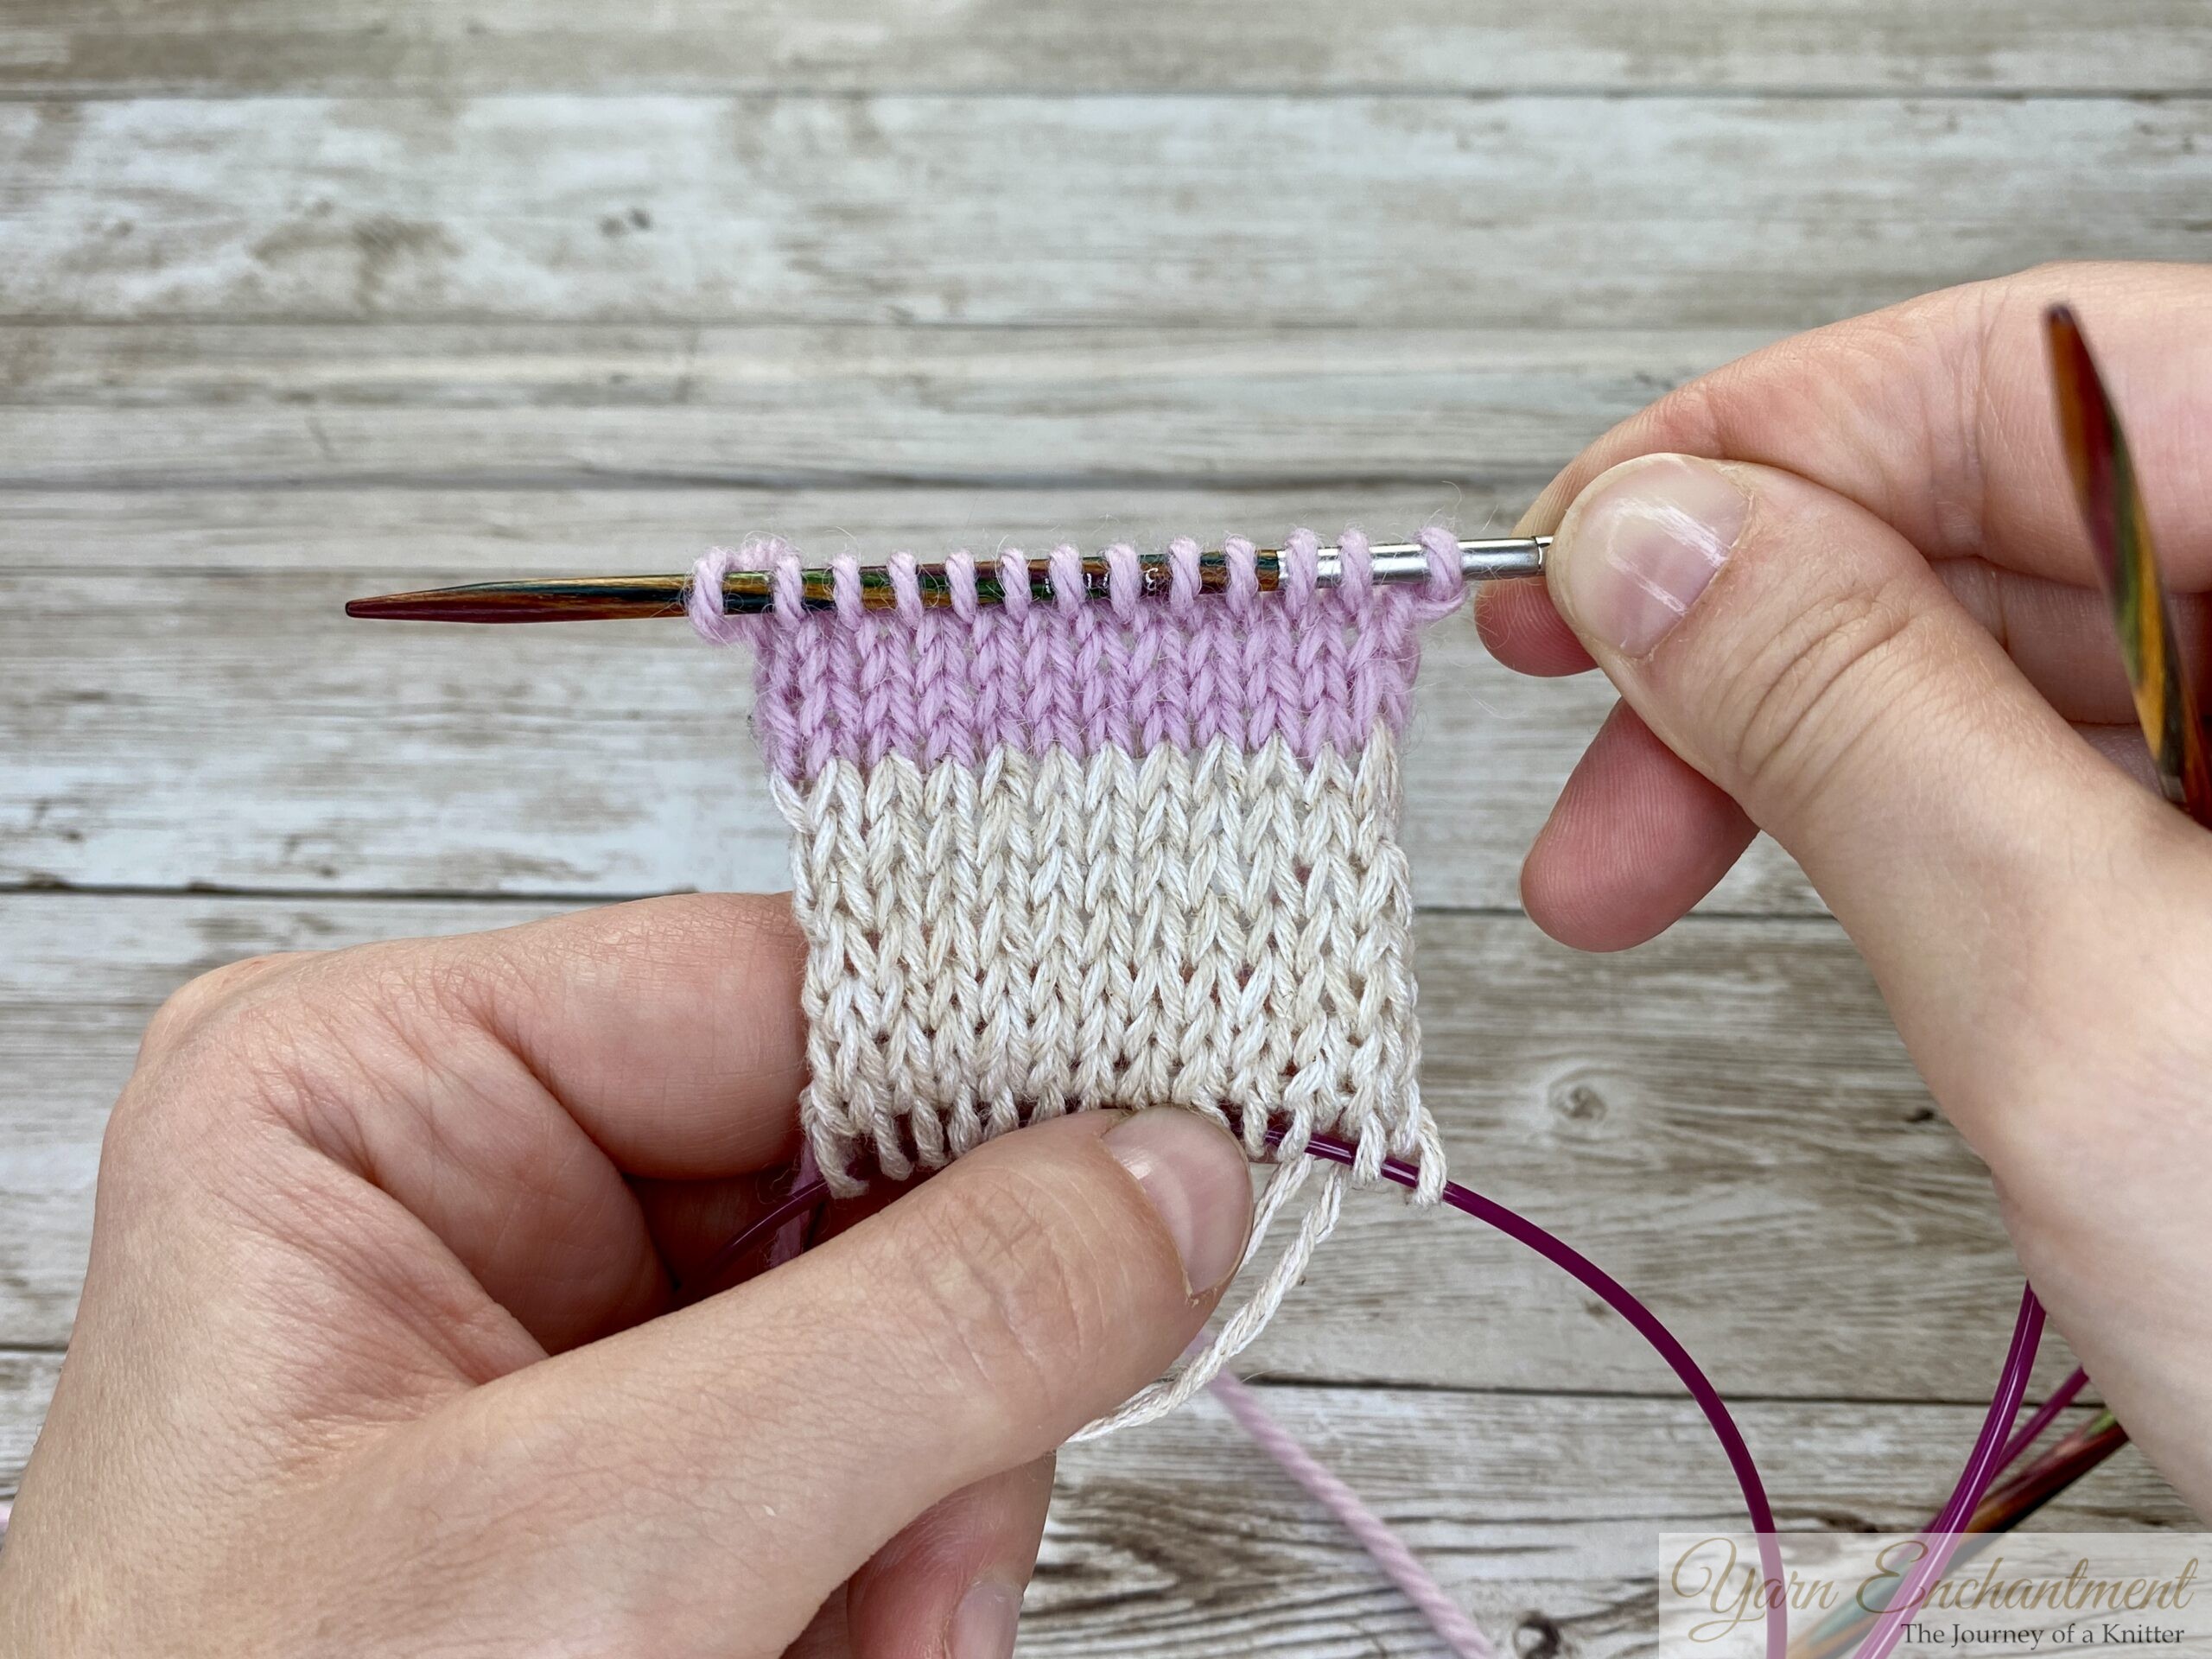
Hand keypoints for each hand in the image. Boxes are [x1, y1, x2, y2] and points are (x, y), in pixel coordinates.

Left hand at [0, 896, 1253, 1657]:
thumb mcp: (607, 1542)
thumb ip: (922, 1331)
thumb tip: (1172, 1173)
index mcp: (379, 1092)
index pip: (781, 983)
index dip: (991, 1065)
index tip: (1175, 1151)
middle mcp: (476, 1181)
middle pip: (864, 1164)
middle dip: (946, 1366)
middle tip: (931, 1540)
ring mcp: (569, 1332)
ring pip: (900, 1324)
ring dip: (931, 1502)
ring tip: (861, 1639)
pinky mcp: (641, 1471)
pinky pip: (869, 1447)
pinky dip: (899, 1569)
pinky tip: (836, 1648)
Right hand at [1480, 260, 2211, 1512]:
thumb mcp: (2085, 1002)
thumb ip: (1853, 722)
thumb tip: (1648, 538)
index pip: (2044, 374)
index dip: (1765, 443)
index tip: (1573, 552)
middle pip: (2024, 504)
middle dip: (1753, 626)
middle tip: (1571, 725)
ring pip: (2023, 641)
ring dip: (1795, 735)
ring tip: (1629, 864)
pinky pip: (2067, 759)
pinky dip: (1898, 810)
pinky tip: (1792, 873)